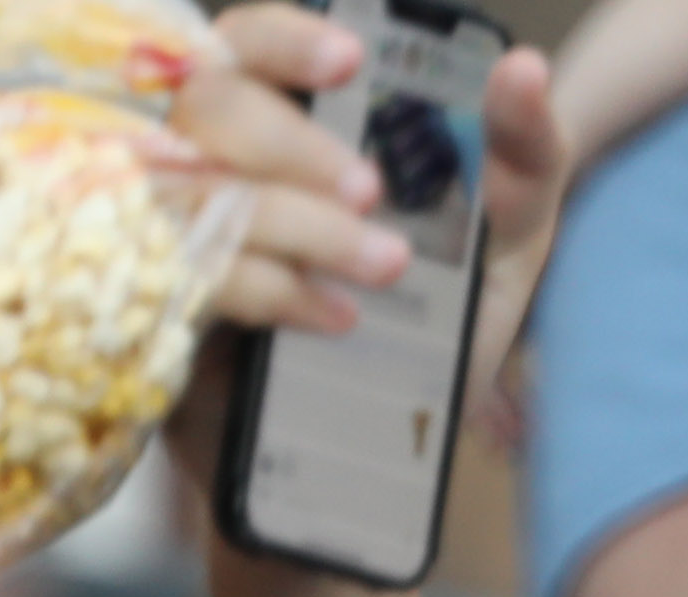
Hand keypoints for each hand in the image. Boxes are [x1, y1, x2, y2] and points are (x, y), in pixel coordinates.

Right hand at [169, 21, 562, 523]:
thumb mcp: (501, 246)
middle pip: (212, 103)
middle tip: (373, 193)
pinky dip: (272, 290)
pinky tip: (339, 319)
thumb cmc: (436, 332)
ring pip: (199, 188)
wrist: (388, 463)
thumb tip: (522, 66)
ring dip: (298, 221)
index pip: (251, 42)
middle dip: (296, 143)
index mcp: (289, 122)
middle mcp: (218, 164)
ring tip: (388, 268)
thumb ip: (522, 155)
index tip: (351, 61)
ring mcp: (178, 236)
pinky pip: (195, 277)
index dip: (287, 38)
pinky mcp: (165, 315)